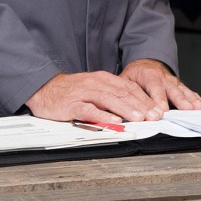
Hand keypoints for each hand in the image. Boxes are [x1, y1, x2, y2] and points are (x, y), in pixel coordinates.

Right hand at [25, 70, 165, 124]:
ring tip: (140, 118)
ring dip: (126, 109)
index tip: (157, 109)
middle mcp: (96, 84)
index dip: (144, 98)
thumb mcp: (94, 88)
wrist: (43, 89)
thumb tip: (133, 107)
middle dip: (141, 105)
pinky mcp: (72, 104)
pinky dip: (102, 115)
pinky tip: (114, 121)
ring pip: (109, 100)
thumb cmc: (71, 91)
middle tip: (154, 116)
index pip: (128, 88)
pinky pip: (89, 110)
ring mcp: (84, 93)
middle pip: (122, 94)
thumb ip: (111, 96)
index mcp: (103, 79)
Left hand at [121, 58, 200, 112]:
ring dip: (191, 100)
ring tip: (198, 108)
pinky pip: (189, 91)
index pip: (153, 87)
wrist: (145, 63)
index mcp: (147, 75)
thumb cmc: (134, 76)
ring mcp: (172, 81)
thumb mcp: (124, 80)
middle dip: (179, 100)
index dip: (158, 99)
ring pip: (183, 90)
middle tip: (186, 110)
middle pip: (172, 89)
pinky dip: (196, 98)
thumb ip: (124, 94)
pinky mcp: (179, 85)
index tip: (162, 111)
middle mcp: (162, 77)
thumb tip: (119, 110)